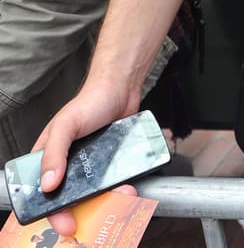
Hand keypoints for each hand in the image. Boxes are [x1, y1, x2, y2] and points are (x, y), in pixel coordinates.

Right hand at [34, 82, 139, 235]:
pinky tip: (130, 186)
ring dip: (111, 199)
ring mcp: (92, 165)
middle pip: (74, 199)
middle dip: (88, 208)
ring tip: (124, 193)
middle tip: (102, 211)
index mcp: (49, 159)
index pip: (45, 193)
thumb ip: (54, 153)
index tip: (67, 223)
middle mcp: (69, 165)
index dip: (53, 211)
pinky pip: (116, 181)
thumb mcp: (66, 125)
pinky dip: (122, 187)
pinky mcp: (112, 162)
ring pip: (98, 193)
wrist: (122, 88)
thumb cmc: (90, 101)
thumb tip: (48, 183)